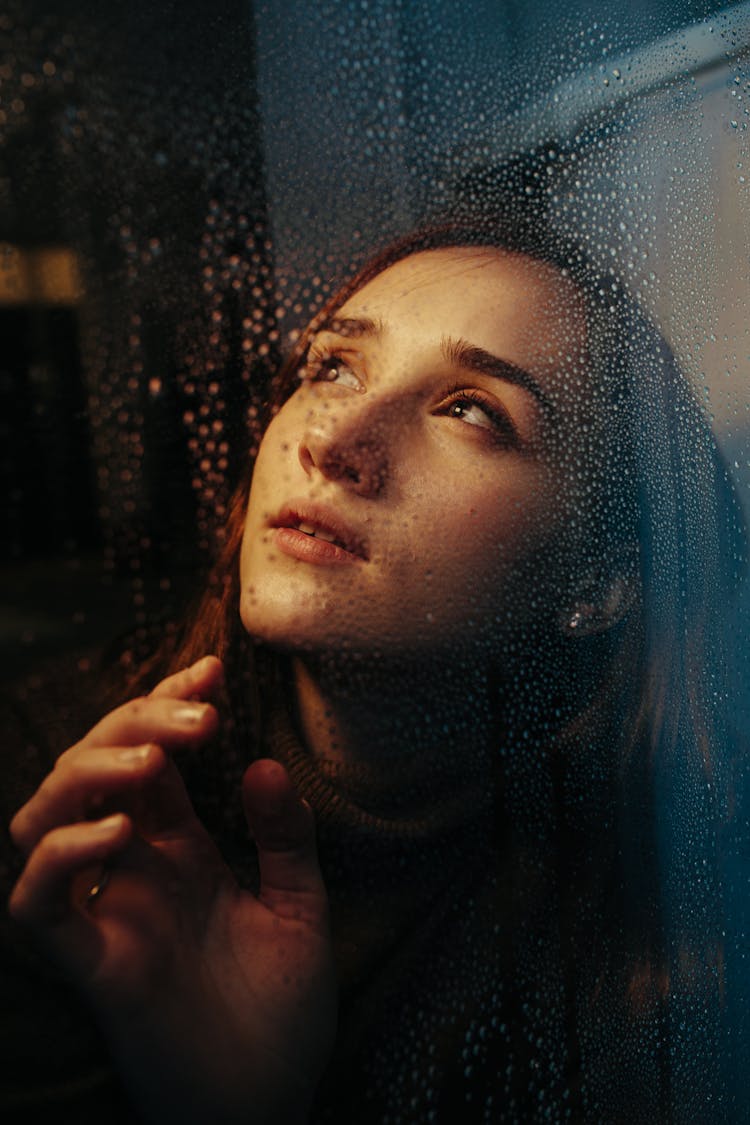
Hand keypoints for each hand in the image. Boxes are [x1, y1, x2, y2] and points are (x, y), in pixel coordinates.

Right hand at [8, 656, 335, 1123]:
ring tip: (150, 758)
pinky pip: (36, 902)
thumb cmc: (284, 1011)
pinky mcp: (90, 963)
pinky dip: (60, 854)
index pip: (151, 756)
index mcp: (180, 849)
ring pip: (41, 818)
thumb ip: (283, 837)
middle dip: (135, 719)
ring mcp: (107, 911)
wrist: (271, 1104)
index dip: (168, 703)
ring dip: (85, 772)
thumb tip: (262, 760)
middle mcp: (133, 870)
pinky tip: (120, 829)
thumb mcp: (300, 905)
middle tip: (197, 710)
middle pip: (96, 768)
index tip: (213, 668)